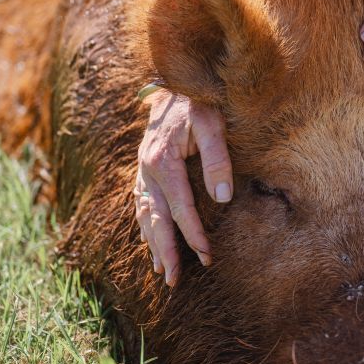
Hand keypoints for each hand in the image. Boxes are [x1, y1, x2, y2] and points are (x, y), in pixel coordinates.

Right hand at [134, 92, 232, 285]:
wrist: (176, 83)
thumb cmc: (199, 103)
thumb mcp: (213, 124)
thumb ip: (217, 159)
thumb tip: (223, 198)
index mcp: (162, 160)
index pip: (179, 207)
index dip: (192, 234)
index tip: (206, 256)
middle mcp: (146, 169)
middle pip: (154, 219)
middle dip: (165, 251)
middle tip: (173, 280)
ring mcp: (142, 170)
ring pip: (143, 215)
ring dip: (152, 244)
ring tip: (161, 271)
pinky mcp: (145, 169)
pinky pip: (140, 204)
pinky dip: (145, 227)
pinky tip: (151, 244)